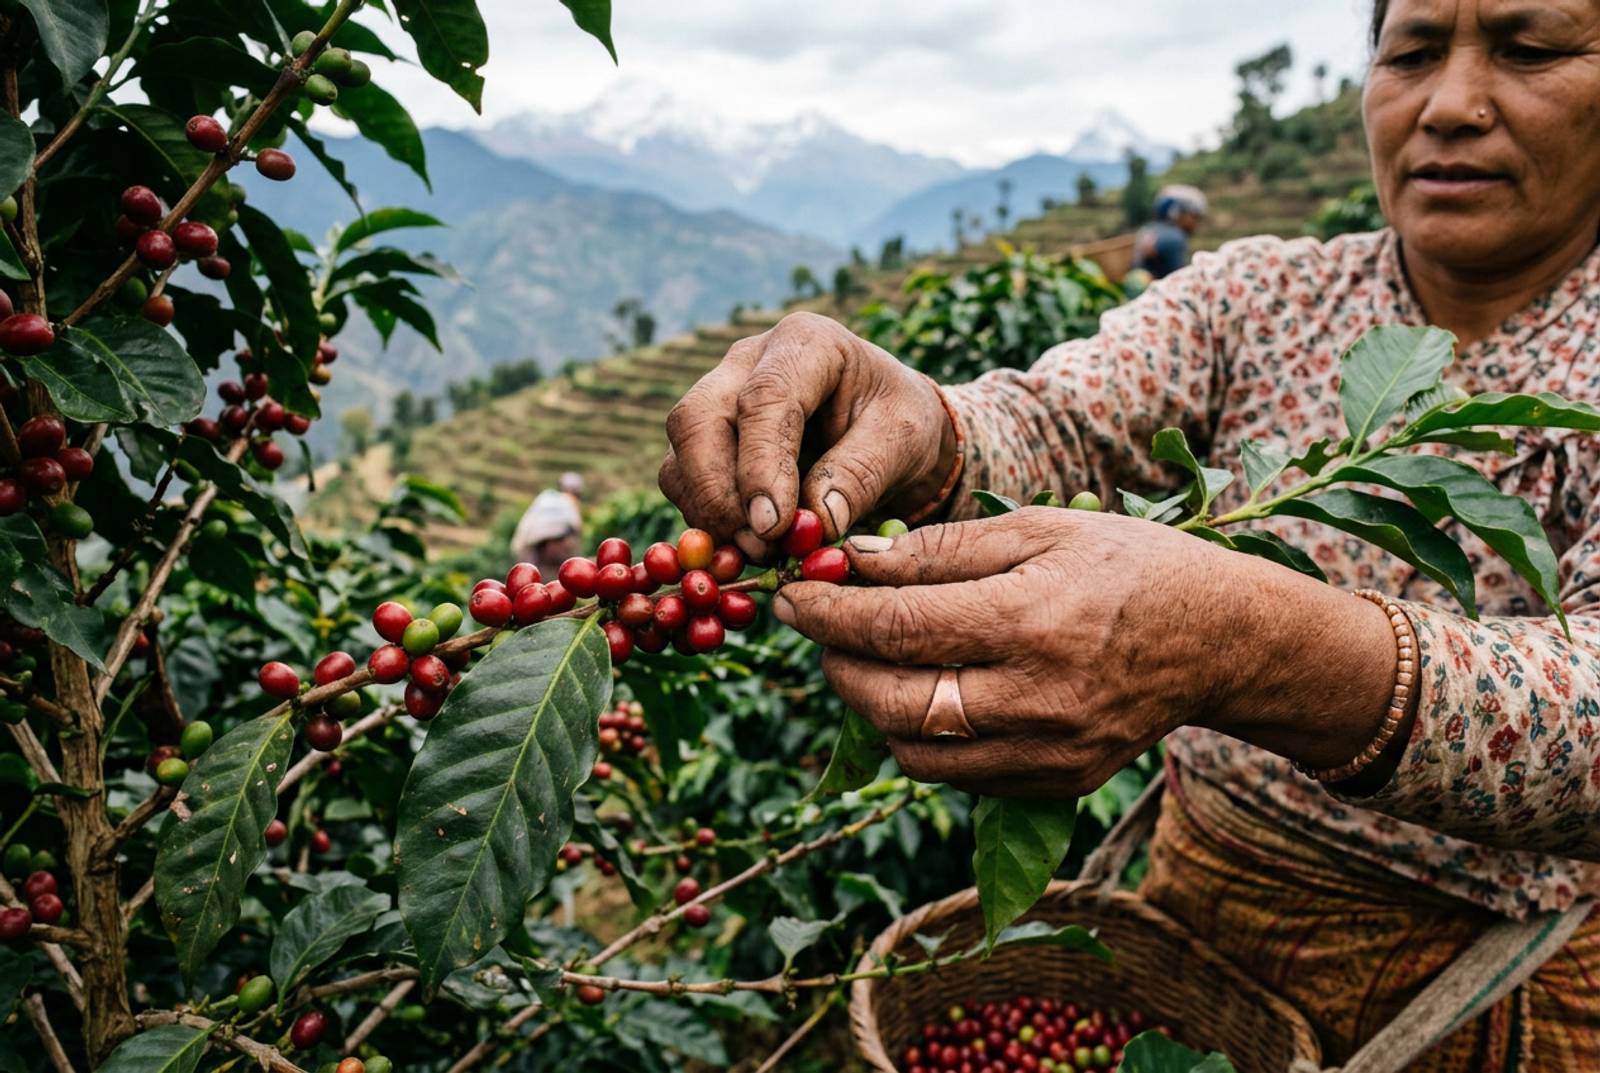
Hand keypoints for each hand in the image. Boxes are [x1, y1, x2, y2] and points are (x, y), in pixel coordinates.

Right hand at [659, 312, 956, 559]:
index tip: (773, 525)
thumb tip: (813, 523)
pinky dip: (706, 520)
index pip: (764, 398)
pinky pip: (681, 480)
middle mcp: (746, 361)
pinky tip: (747, 545)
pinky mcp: (703, 439)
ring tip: (762, 553)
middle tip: (760, 547)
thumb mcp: (903, 440)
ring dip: (710, 512)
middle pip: (698, 419)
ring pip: (681, 453)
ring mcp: (717, 397)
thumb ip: (861, 474)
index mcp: (805, 343)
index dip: (761, 465)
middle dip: (719, 493)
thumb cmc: (898, 424)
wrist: (886, 429)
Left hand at [773, 507, 1397, 797]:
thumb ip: (940, 549)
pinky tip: (920, 694)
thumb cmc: (1127, 566)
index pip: (895, 627)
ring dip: (870, 706)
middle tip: (821, 628)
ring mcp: (1046, 752)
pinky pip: (955, 775)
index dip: (827, 613)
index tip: (789, 595)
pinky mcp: (1055, 784)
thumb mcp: (1038, 528)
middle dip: (836, 663)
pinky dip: (919, 738)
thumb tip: (852, 560)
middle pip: (892, 699)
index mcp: (1029, 619)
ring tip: (867, 660)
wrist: (1220, 640)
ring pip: (914, 750)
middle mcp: (1035, 697)